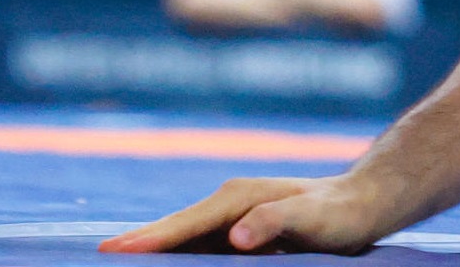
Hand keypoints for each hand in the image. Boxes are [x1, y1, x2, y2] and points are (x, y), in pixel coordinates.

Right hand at [100, 173, 383, 254]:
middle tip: (98, 256)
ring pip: (183, 237)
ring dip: (154, 249)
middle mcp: (229, 204)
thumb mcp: (312, 219)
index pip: (183, 225)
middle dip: (138, 242)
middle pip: (174, 229)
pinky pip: (199, 245)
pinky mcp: (240, 231)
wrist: (361, 204)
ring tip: (118, 261)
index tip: (112, 250)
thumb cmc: (338, 215)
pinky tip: (165, 265)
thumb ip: (275, 222)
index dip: (148, 240)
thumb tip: (234, 236)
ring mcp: (233, 216)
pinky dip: (177, 254)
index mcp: (237, 199)